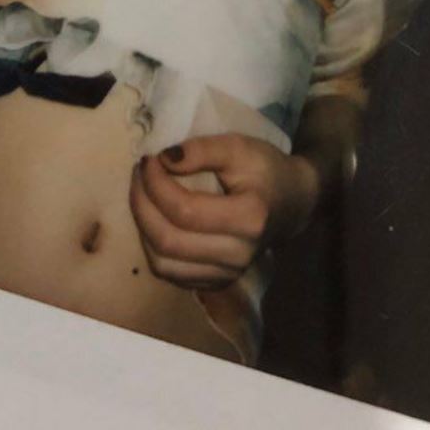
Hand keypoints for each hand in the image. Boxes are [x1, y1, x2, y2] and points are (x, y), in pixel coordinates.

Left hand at [128, 134, 319, 289]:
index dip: (156, 183)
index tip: (149, 158)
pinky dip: (152, 245)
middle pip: (168, 240)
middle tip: (139, 174)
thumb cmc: (265, 169)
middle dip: (142, 204)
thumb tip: (161, 158)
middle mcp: (237, 256)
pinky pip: (169, 274)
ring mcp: (226, 275)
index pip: (184, 210)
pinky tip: (154, 217)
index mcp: (249, 219)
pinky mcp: (215, 283)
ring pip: (162, 263)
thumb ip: (202, 149)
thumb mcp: (239, 146)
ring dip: (142, 226)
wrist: (290, 202)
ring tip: (142, 194)